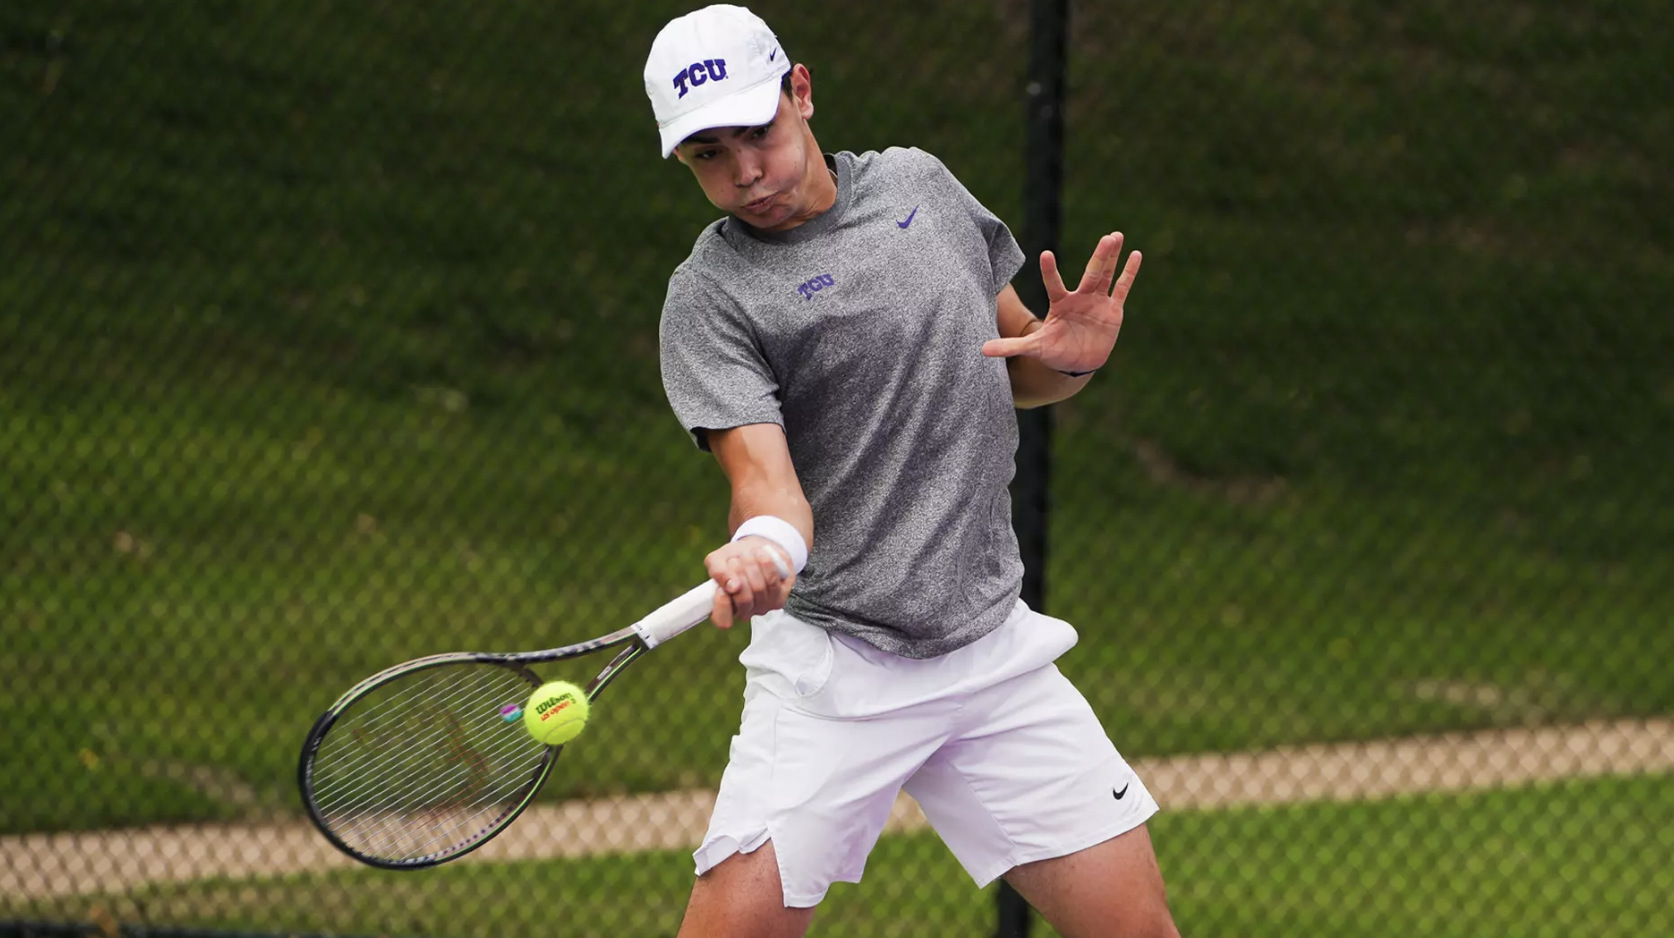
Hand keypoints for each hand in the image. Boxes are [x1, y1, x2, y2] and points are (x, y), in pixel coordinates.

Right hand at [704, 536, 794, 628]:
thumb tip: (732, 587)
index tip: (721, 588)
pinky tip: (761, 554)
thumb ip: (718, 573)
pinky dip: (766, 563)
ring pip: (758, 588)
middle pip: (743, 599)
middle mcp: (744, 612)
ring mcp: (763, 607)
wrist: (756, 549)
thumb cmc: (732, 558)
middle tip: (735, 559)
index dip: (722, 604)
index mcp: (724, 608)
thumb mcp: (717, 560)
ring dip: (752, 563)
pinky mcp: (779, 598)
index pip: (722, 621)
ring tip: (747, 554)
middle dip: (738, 571)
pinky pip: (772, 580)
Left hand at [981, 232, 1140, 373]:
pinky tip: (1136, 254)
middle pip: (1090, 273)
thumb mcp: (1033, 348)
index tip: (1046, 254)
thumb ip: (1010, 346)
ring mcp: (1097, 301)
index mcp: (1060, 303)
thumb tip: (981, 350)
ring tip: (1116, 235)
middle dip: (1099, 256)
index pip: (1054, 284)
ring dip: (1112, 257)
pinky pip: (1122, 289)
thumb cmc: (1053, 352)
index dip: (1050, 271)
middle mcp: (1080, 297)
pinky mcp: (1112, 310)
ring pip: (1106, 275)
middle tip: (1107, 237)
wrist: (1075, 362)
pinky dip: (1129, 273)